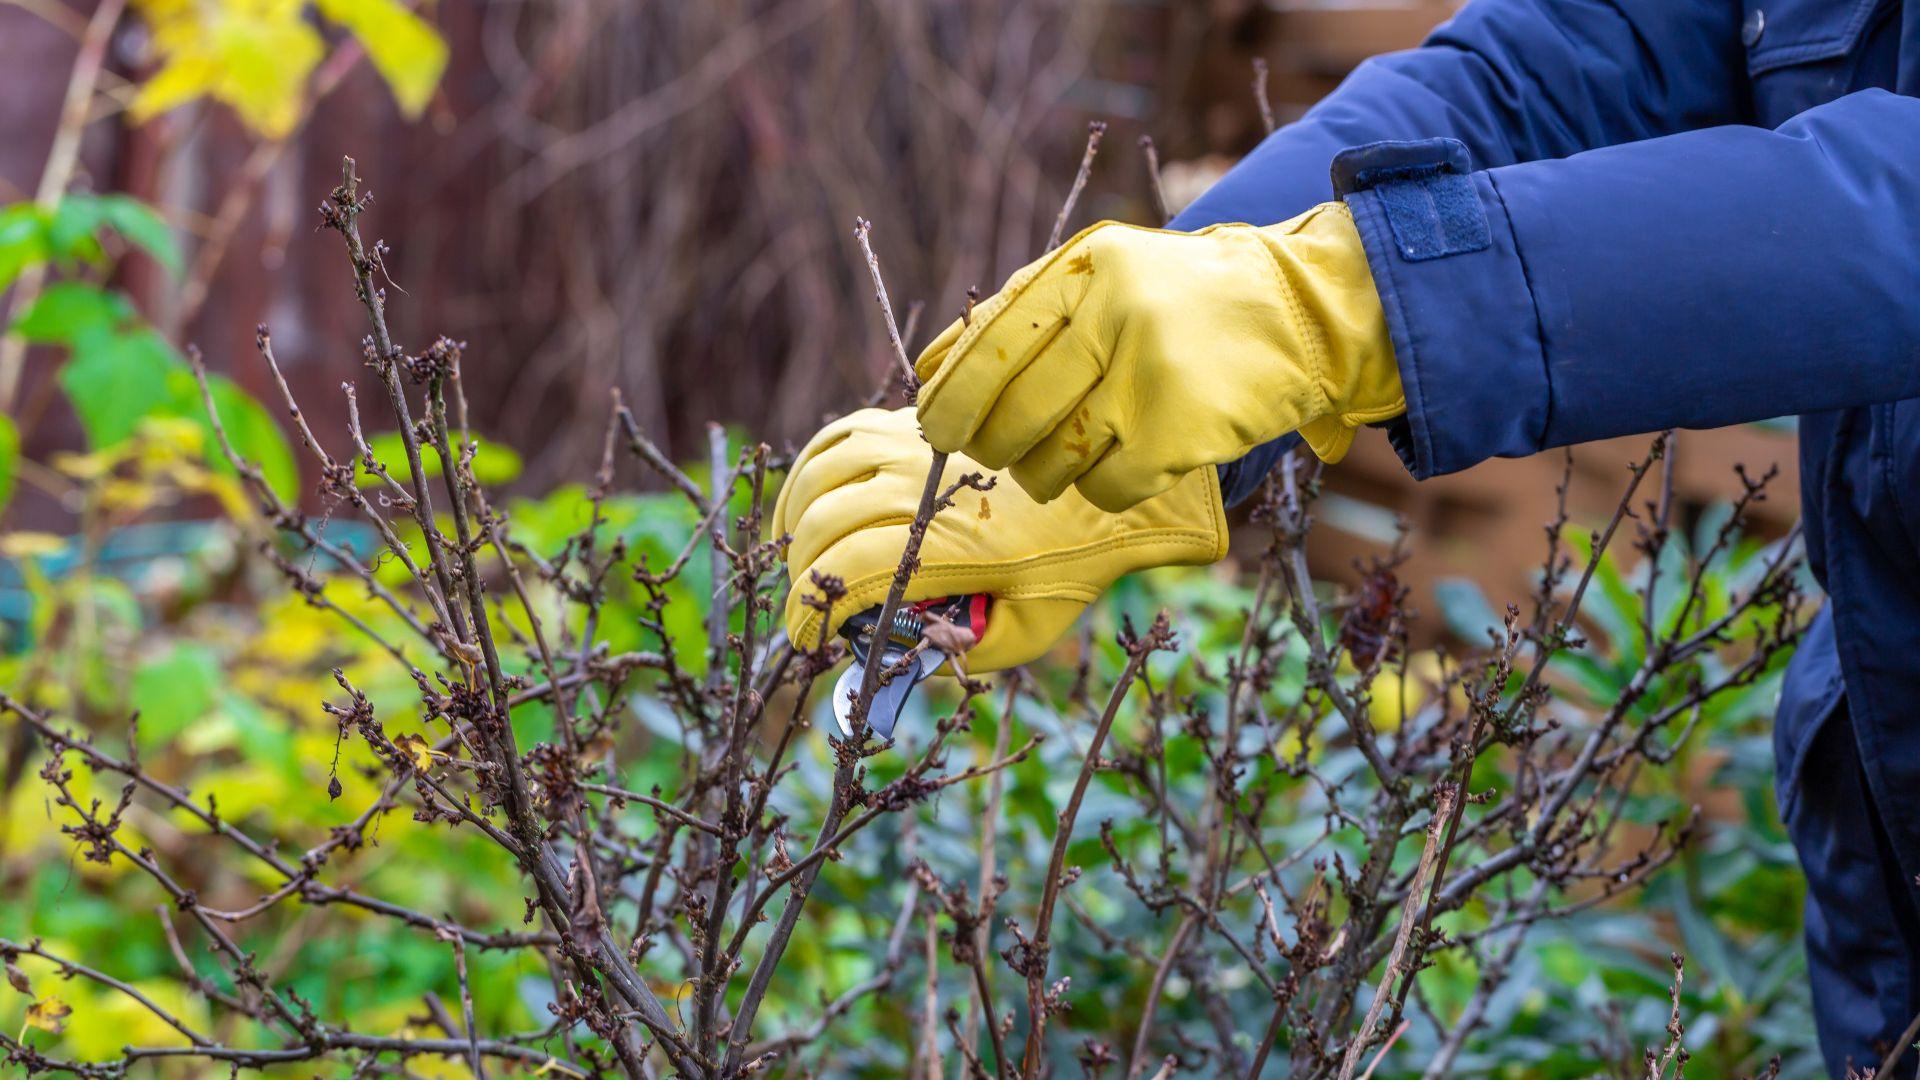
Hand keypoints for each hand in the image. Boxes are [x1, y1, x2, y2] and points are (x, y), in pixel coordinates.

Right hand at [772, 408, 1225, 671]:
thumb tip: (898, 658)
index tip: (806, 641)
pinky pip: (839, 434)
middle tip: (811, 605)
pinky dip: (812, 469)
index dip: (807, 614)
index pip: (843, 576)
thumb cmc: (1070, 570)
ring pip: (818, 475)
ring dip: (795, 518)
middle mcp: (921, 489)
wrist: (1109, 494)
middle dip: (799, 574)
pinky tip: (814, 500)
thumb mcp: (1024, 633)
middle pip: (819, 526)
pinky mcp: (917, 420)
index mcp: (944, 546)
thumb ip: (960, 654)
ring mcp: (916, 446)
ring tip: (800, 554)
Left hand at [912, 201, 1400, 511]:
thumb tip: (927, 368)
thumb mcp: (1101, 273)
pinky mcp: (1182, 430)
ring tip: (1063, 456)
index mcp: (1084, 267)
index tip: (935, 426)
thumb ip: (1018, 310)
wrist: (1303, 310)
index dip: (951, 396)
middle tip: (991, 453)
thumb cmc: (1180, 299)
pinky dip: (1099, 489)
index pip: (988, 345)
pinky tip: (1119, 465)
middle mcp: (1114, 313)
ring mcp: (1150, 373)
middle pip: (1012, 412)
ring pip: (1052, 459)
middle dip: (989, 446)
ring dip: (1043, 473)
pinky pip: (1103, 489)